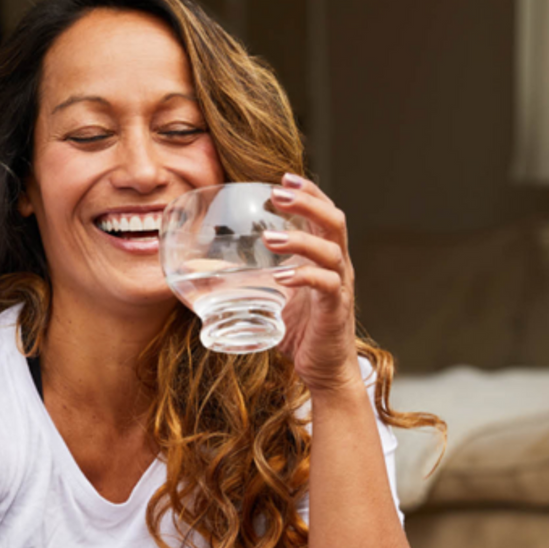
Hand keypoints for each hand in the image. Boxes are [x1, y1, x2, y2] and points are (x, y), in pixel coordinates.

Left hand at [262, 174, 361, 394]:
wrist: (325, 371)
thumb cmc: (301, 332)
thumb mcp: (274, 297)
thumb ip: (253, 277)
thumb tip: (208, 268)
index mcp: (325, 257)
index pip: (324, 213)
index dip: (308, 192)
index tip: (284, 177)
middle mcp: (338, 266)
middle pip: (334, 220)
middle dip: (308, 201)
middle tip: (278, 192)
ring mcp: (340, 286)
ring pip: (330, 250)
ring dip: (299, 239)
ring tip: (270, 237)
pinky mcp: (336, 310)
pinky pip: (326, 285)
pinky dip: (304, 276)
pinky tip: (281, 274)